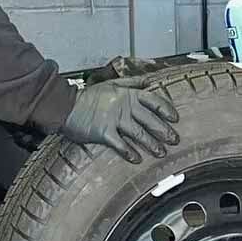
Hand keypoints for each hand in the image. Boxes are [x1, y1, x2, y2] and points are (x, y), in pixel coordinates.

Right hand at [60, 79, 178, 162]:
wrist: (66, 106)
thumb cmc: (89, 96)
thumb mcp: (111, 84)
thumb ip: (132, 82)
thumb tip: (149, 80)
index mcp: (127, 94)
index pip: (153, 100)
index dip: (166, 109)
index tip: (175, 118)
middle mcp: (124, 107)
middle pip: (150, 120)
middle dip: (164, 131)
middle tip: (174, 140)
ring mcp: (114, 120)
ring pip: (139, 134)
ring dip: (152, 144)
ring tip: (161, 153)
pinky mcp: (104, 133)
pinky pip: (121, 145)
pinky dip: (130, 153)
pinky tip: (137, 159)